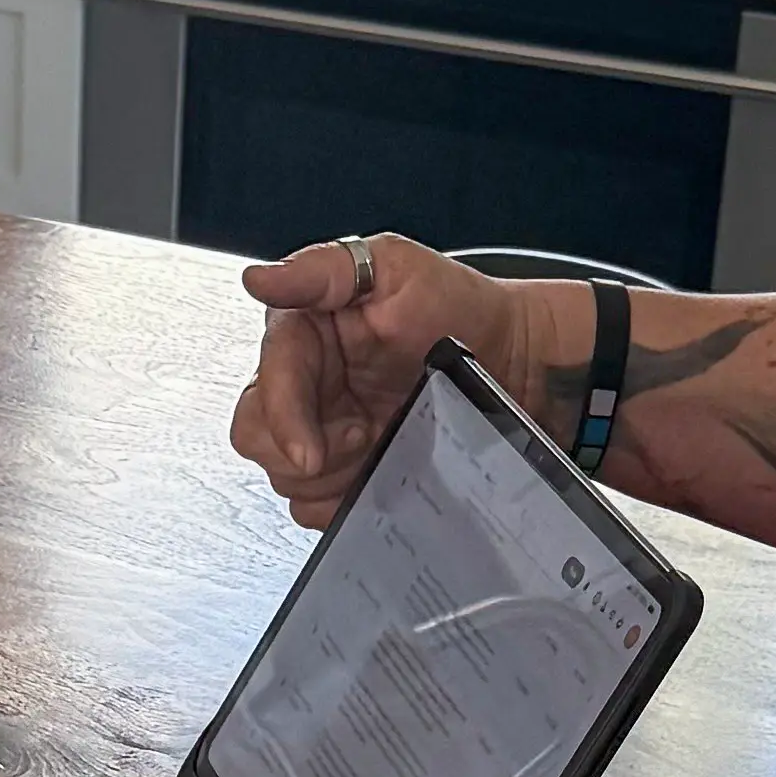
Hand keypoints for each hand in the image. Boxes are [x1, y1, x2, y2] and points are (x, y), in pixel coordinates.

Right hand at [230, 236, 546, 528]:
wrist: (518, 357)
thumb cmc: (460, 307)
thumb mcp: (396, 269)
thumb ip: (322, 271)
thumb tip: (259, 279)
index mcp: (303, 338)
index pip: (263, 388)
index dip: (283, 421)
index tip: (312, 451)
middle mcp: (305, 386)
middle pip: (256, 439)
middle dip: (301, 452)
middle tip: (360, 438)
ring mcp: (326, 432)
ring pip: (287, 479)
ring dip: (330, 476)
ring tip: (380, 444)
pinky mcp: (350, 471)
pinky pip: (321, 507)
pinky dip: (347, 500)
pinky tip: (383, 469)